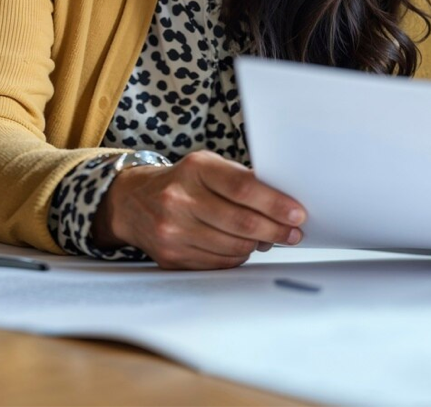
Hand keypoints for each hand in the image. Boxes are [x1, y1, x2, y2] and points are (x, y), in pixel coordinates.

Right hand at [94, 151, 305, 268]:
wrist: (133, 202)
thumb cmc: (183, 182)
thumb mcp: (208, 167)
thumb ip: (242, 181)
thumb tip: (283, 207)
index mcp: (196, 169)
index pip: (243, 188)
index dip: (275, 203)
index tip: (297, 214)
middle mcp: (179, 199)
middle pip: (241, 222)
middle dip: (276, 230)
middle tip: (294, 233)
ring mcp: (172, 230)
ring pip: (233, 246)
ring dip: (259, 245)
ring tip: (271, 238)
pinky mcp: (170, 256)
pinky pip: (218, 262)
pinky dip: (238, 256)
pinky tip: (244, 246)